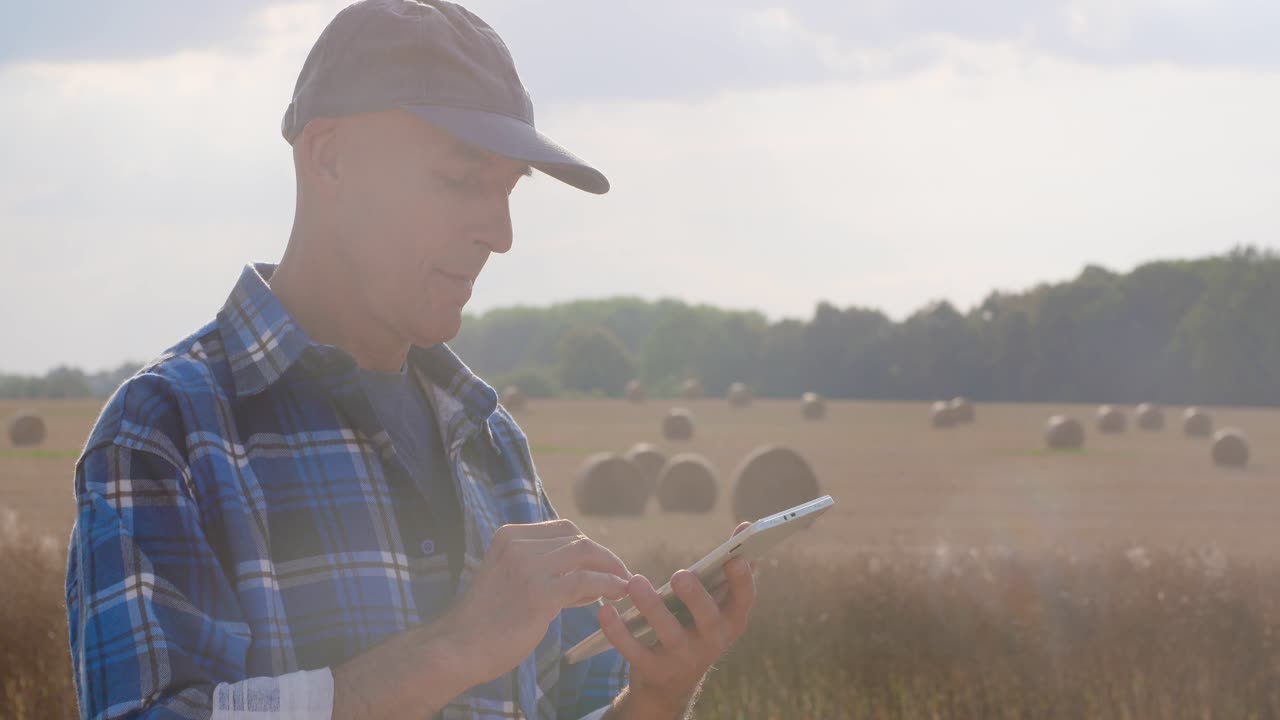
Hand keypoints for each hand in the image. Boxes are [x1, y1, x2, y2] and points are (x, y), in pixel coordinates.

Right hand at [444, 520, 631, 684]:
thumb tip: (588, 579)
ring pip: (586, 554)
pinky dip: (608, 585)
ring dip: (611, 568)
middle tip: (620, 575)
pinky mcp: (540, 594)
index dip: (587, 545)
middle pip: (577, 538)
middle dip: (604, 556)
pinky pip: (586, 581)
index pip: (562, 529)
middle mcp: (518, 545)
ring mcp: (529, 567)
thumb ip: (542, 571)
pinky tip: (616, 595)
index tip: (602, 564)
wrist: (458, 647)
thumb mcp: (508, 579)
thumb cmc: (486, 620)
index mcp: (509, 536)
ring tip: (623, 585)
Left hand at [599, 522, 756, 717]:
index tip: (736, 557)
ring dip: (651, 607)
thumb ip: (726, 567)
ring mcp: (682, 659)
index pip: (744, 601)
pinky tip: (606, 611)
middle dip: (695, 596)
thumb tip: (745, 526)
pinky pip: (634, 650)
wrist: (670, 685)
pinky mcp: (653, 670)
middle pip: (707, 618)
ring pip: (668, 633)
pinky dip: (618, 632)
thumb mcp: (714, 604)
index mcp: (730, 621)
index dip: (743, 581)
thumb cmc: (695, 627)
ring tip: (636, 582)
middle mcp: (711, 642)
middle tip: (680, 574)